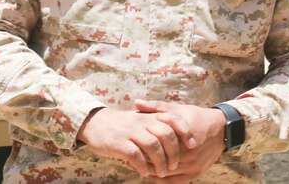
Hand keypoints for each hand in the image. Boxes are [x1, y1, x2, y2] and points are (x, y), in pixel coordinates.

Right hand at [77, 107, 191, 176]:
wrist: (96, 123)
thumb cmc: (124, 124)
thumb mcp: (142, 119)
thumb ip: (158, 125)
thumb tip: (178, 139)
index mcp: (151, 116)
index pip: (174, 118)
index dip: (185, 131)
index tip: (193, 145)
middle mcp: (143, 121)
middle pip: (166, 134)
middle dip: (174, 152)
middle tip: (174, 165)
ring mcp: (131, 131)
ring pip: (153, 145)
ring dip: (160, 161)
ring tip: (162, 172)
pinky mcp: (119, 142)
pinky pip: (135, 154)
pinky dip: (143, 165)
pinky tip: (145, 172)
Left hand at [135, 99, 226, 181]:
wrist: (222, 129)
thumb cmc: (197, 117)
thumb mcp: (178, 109)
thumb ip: (156, 107)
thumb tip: (136, 103)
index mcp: (180, 137)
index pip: (153, 148)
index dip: (140, 147)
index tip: (132, 144)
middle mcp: (187, 154)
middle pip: (157, 163)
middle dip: (144, 160)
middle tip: (131, 157)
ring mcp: (192, 166)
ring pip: (164, 174)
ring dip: (152, 170)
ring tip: (141, 164)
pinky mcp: (195, 174)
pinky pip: (173, 182)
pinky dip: (162, 179)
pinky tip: (155, 172)